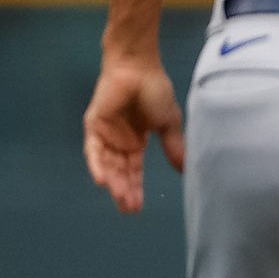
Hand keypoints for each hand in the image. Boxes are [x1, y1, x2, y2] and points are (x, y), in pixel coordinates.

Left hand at [83, 53, 184, 213]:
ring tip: (120, 199)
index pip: (134, 170)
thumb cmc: (155, 90)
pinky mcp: (94, 125)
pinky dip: (97, 165)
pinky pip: (93, 150)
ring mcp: (105, 134)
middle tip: (129, 209)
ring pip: (108, 164)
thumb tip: (185, 170)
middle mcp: (119, 141)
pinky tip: (102, 181)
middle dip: (124, 190)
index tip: (138, 207)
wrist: (139, 68)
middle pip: (120, 171)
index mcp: (136, 141)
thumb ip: (173, 146)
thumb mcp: (169, 123)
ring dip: (113, 182)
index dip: (136, 188)